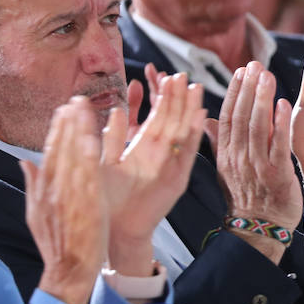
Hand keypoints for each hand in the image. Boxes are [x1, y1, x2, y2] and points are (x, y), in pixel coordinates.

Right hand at [25, 98, 106, 303]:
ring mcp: (71, 196)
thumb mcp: (36, 213)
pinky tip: (93, 137)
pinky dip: (88, 155)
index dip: (57, 130)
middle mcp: (54, 189)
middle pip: (61, 149)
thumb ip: (32, 185)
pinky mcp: (87, 204)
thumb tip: (25, 162)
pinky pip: (88, 175)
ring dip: (79, 130)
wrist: (69, 269)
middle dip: (68, 123)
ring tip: (85, 108)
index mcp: (43, 190)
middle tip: (76, 100)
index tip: (63, 111)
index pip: (50, 153)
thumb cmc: (56, 243)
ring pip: (74, 157)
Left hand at [101, 73, 205, 275]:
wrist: (114, 229)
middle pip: (173, 120)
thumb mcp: (104, 162)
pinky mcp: (177, 179)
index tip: (168, 76)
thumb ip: (112, 138)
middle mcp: (160, 154)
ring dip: (190, 111)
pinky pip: (187, 154)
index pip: (157, 117)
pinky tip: (199, 118)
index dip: (163, 97)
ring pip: (183, 132)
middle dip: (178, 98)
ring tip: (196, 89)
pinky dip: (193, 136)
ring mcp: (171, 166)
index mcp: (143, 148)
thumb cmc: (106, 199)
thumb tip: (114, 110)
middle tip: (183, 74)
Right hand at [212, 62, 301, 260]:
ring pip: (257, 127)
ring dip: (262, 99)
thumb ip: (218, 143)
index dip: (234, 93)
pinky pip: (278, 145)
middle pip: (240, 117)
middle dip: (247, 89)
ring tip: (267, 76)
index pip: (227, 118)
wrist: (259, 229)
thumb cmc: (246, 196)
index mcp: (225, 155)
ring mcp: (257, 166)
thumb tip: (207, 119)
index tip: (241, 72)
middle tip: (254, 66)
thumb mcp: (226, 170)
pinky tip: (283, 104)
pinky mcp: (277, 174)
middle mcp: (238, 158)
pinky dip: (280, 124)